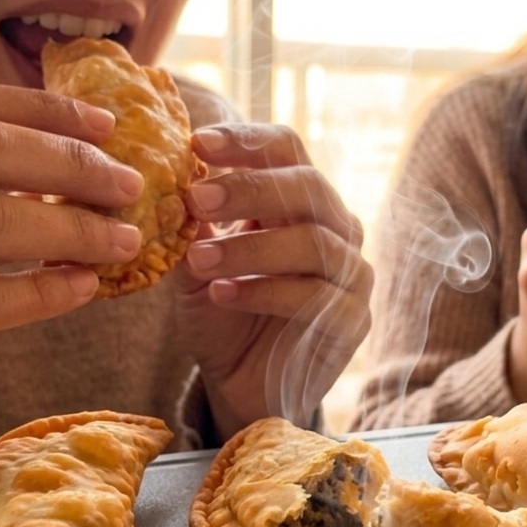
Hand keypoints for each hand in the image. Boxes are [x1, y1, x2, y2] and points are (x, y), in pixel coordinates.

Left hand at [174, 124, 371, 439]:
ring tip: (199, 260)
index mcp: (298, 201)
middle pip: (308, 187)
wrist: (241, 386)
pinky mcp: (353, 321)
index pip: (286, 150)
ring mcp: (352, 274)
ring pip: (315, 242)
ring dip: (250, 247)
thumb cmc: (223, 314)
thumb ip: (194, 224)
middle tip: (197, 199)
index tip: (197, 143)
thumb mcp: (195, 261)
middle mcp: (336, 228)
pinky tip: (223, 295)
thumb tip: (174, 180)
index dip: (247, 141)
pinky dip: (265, 291)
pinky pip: (317, 296)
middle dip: (250, 189)